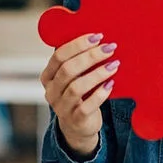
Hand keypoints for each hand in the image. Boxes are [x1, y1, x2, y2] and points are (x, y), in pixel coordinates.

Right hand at [40, 33, 118, 157]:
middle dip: (90, 56)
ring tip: (114, 65)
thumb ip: (80, 61)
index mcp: (48, 76)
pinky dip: (99, 94)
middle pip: (67, 70)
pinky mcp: (75, 120)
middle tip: (110, 48)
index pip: (59, 56)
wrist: (78, 126)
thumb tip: (100, 39)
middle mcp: (51, 91)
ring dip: (97, 74)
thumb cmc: (80, 94)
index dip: (78, 44)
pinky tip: (110, 84)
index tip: (98, 37)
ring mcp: (62, 107)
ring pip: (76, 88)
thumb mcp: (75, 77)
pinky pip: (86, 107)